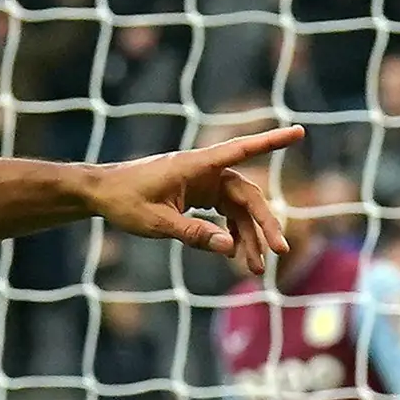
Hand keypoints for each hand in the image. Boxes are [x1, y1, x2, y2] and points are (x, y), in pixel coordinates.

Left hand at [82, 126, 302, 272]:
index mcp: (196, 166)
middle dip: (263, 225)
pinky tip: (235, 253)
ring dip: (247, 236)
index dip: (272, 141)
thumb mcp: (156, 223)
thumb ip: (193, 234)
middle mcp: (205, 170)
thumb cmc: (124, 201)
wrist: (100, 193)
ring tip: (254, 267)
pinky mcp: (198, 193)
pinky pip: (225, 213)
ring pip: (237, 209)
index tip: (300, 132)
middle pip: (246, 196)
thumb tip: (229, 249)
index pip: (242, 150)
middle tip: (278, 252)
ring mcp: (203, 182)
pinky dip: (231, 232)